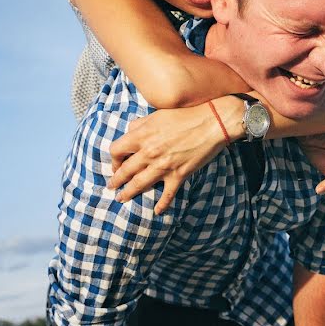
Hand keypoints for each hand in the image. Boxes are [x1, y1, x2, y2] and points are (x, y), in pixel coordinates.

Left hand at [107, 106, 225, 212]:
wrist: (212, 122)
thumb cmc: (185, 115)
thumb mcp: (157, 114)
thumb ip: (140, 124)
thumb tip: (130, 131)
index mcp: (142, 135)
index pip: (116, 150)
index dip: (114, 159)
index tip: (117, 164)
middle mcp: (149, 152)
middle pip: (125, 171)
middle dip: (116, 181)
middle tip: (112, 187)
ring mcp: (163, 166)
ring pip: (140, 184)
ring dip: (129, 193)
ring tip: (122, 199)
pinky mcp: (178, 174)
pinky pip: (167, 194)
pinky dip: (162, 205)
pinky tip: (157, 211)